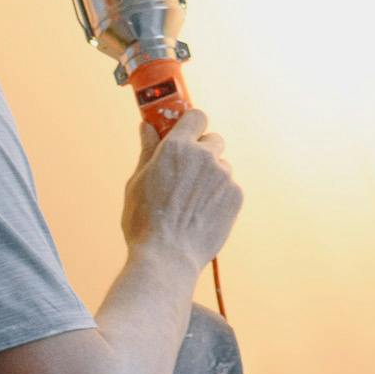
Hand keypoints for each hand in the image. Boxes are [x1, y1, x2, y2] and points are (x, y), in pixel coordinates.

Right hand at [121, 105, 242, 271]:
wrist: (168, 257)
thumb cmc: (145, 221)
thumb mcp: (138, 182)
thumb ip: (148, 150)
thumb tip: (147, 127)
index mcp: (177, 147)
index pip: (197, 116)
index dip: (191, 125)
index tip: (185, 135)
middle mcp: (204, 156)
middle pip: (213, 140)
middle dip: (203, 151)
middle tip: (188, 173)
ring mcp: (223, 176)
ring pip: (222, 166)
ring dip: (212, 176)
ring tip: (193, 202)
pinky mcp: (236, 196)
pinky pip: (230, 187)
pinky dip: (220, 196)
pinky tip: (203, 214)